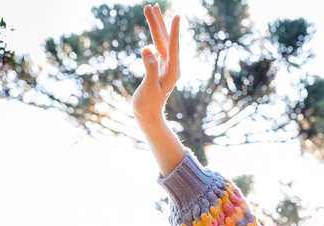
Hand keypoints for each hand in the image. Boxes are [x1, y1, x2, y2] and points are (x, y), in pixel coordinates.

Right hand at [132, 4, 180, 122]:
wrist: (148, 116)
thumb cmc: (148, 105)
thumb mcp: (148, 88)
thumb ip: (149, 69)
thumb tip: (146, 50)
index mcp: (172, 70)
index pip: (173, 47)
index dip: (174, 31)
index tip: (176, 16)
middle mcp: (172, 66)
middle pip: (165, 40)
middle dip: (159, 22)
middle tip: (152, 5)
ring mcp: (166, 65)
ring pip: (161, 41)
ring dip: (156, 25)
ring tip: (152, 8)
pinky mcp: (159, 66)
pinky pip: (157, 46)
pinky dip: (154, 35)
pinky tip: (153, 28)